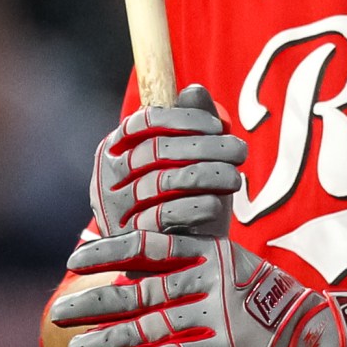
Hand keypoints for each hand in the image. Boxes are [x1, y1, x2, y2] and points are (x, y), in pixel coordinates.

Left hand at [50, 233, 346, 346]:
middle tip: (58, 310)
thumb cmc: (276, 312)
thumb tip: (150, 275)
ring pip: (150, 324)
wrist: (327, 339)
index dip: (110, 249)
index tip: (75, 257)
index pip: (151, 243)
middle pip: (142, 286)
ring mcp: (221, 311)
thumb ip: (198, 273)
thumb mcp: (238, 277)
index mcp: (213, 253)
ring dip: (107, 339)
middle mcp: (213, 276)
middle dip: (97, 300)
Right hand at [90, 84, 244, 238]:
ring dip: (208, 175)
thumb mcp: (194, 157)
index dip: (184, 119)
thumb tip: (193, 90)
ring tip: (236, 177)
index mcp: (115, 149)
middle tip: (240, 151)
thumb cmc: (188, 197)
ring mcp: (115, 210)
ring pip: (162, 182)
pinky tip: (218, 203)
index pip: (144, 122)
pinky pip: (165, 216)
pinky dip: (197, 206)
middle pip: (156, 151)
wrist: (185, 256)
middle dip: (205, 147)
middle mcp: (106, 178)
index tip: (219, 125)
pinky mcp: (131, 239)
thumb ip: (192, 122)